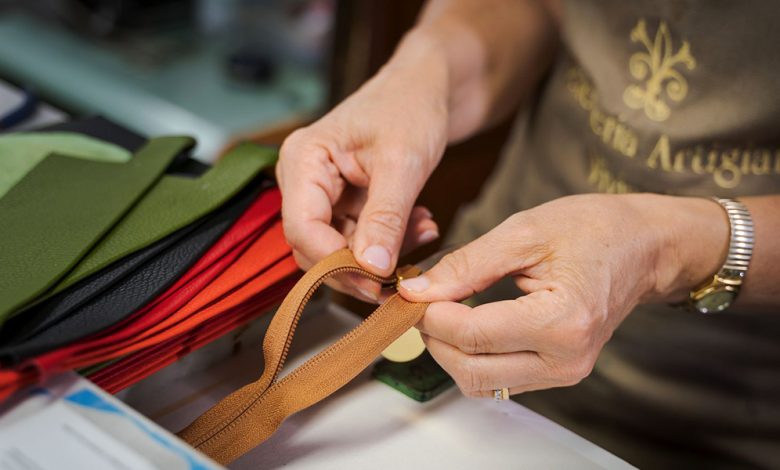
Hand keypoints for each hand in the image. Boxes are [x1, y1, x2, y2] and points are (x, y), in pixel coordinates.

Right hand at [277, 42, 450, 299]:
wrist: (429, 87)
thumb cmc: (410, 106)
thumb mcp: (401, 162)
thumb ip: (385, 217)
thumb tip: (372, 267)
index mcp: (303, 160)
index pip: (302, 228)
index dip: (335, 262)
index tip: (376, 279)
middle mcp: (304, 179)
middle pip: (316, 246)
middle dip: (360, 264)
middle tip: (402, 273)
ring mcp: (324, 192)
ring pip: (342, 248)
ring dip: (383, 252)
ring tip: (423, 232)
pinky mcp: (346, 202)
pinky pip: (361, 237)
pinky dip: (392, 240)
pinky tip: (421, 224)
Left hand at [398, 194, 727, 396]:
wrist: (643, 246)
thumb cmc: (593, 229)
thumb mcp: (523, 232)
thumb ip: (466, 265)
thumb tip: (419, 291)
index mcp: (562, 321)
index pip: (473, 335)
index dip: (431, 314)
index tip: (412, 290)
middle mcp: (566, 359)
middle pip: (471, 370)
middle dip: (435, 337)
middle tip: (421, 300)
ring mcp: (564, 372)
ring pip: (481, 382)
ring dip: (450, 351)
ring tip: (443, 309)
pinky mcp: (559, 372)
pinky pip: (499, 378)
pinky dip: (472, 356)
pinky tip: (467, 322)